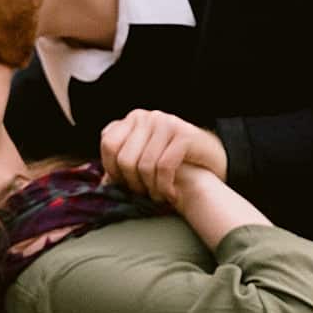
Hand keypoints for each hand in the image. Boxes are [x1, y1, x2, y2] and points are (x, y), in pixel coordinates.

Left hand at [100, 108, 229, 202]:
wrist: (210, 158)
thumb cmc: (173, 161)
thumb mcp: (145, 157)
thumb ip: (123, 164)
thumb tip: (101, 184)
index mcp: (133, 119)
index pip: (108, 143)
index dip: (112, 169)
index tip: (124, 185)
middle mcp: (148, 116)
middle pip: (125, 158)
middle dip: (133, 184)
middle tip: (145, 194)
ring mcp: (166, 122)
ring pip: (145, 166)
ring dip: (151, 189)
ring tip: (159, 196)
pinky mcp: (183, 134)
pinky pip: (164, 167)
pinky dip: (165, 187)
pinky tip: (170, 194)